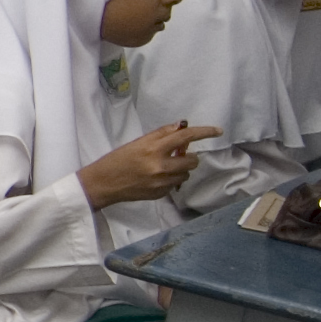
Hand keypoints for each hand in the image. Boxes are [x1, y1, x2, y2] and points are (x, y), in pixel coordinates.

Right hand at [77, 121, 221, 208]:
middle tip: (179, 155)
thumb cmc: (118, 159)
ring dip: (180, 169)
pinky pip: (175, 184)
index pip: (185, 137)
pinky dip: (170, 179)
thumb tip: (181, 127)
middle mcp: (160, 166)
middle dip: (189, 157)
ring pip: (186, 174)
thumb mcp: (138, 143)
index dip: (204, 132)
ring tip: (164, 168)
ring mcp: (161, 182)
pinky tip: (155, 178)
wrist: (103, 183)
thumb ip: (161, 135)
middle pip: (192, 160)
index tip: (217, 131)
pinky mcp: (160, 194)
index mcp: (153, 149)